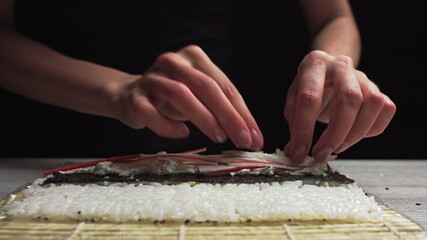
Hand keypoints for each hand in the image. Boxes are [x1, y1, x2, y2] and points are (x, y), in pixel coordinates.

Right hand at [112, 45, 262, 150]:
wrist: (128, 96)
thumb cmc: (172, 98)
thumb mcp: (199, 96)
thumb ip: (222, 108)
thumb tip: (250, 135)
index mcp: (194, 57)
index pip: (224, 85)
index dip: (243, 112)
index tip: (255, 136)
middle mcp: (173, 62)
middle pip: (206, 87)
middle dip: (229, 116)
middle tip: (243, 140)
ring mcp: (152, 78)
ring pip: (181, 94)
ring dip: (204, 118)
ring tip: (219, 137)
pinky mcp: (135, 97)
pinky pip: (151, 112)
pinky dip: (168, 126)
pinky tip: (182, 133)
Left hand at [284, 50, 395, 163]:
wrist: (327, 72)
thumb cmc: (308, 88)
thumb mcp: (293, 101)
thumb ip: (294, 125)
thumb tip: (296, 153)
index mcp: (315, 64)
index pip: (309, 98)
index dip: (304, 130)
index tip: (299, 152)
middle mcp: (341, 65)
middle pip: (349, 99)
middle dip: (335, 134)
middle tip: (321, 153)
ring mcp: (363, 75)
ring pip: (372, 103)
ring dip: (355, 133)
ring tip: (337, 146)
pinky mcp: (377, 88)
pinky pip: (385, 109)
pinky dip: (372, 129)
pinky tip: (353, 135)